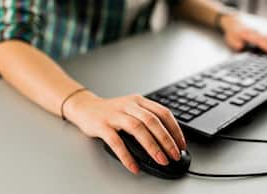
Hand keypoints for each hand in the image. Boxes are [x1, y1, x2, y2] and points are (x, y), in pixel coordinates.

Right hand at [64, 91, 186, 174]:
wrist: (85, 107)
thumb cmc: (111, 111)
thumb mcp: (132, 109)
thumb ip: (147, 118)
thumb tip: (168, 139)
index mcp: (139, 101)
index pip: (163, 113)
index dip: (175, 129)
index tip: (181, 144)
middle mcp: (129, 105)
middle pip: (152, 121)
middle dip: (166, 140)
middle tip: (174, 155)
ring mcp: (115, 114)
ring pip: (138, 129)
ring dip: (152, 146)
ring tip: (160, 160)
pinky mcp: (102, 125)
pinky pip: (116, 142)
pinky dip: (127, 156)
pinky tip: (134, 166)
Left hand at [220, 15, 266, 54]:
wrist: (234, 22)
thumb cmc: (233, 33)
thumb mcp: (231, 38)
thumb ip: (235, 42)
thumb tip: (239, 47)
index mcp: (248, 34)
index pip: (259, 41)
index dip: (266, 46)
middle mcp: (256, 33)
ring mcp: (260, 33)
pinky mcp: (262, 35)